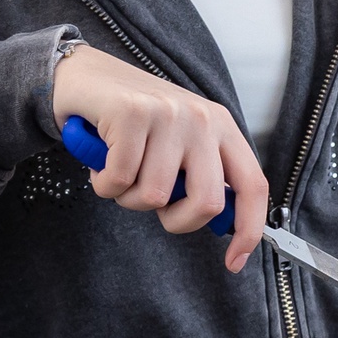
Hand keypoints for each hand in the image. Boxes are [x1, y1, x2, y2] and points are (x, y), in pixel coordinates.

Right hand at [51, 44, 269, 272]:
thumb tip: (226, 224)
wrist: (85, 76)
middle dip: (174, 219)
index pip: (252, 185)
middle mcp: (202, 118)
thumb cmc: (132, 121)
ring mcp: (168, 114)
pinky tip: (102, 159)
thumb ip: (201, 177)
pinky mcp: (131, 113)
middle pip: (207, 203)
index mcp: (222, 127)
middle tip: (151, 200)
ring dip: (127, 196)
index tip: (234, 262)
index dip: (248, 229)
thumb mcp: (179, 144)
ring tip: (120, 167)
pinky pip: (119, 180)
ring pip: (154, 196)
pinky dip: (104, 182)